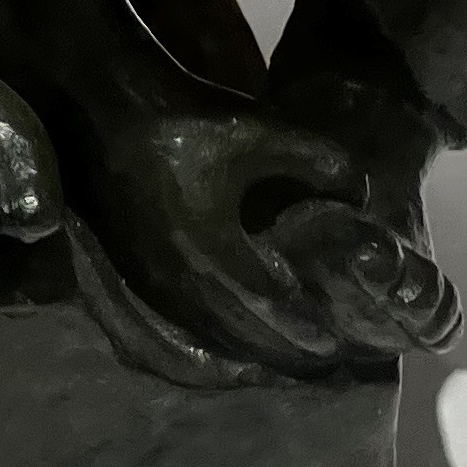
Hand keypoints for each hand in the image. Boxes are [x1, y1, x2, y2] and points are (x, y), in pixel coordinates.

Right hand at [66, 99, 456, 381]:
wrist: (104, 107)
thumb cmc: (185, 116)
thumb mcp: (260, 129)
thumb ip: (319, 162)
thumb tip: (361, 194)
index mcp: (215, 252)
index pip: (271, 308)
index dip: (305, 329)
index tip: (335, 346)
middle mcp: (179, 281)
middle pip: (238, 334)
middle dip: (280, 349)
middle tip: (317, 360)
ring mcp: (148, 282)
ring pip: (204, 334)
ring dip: (243, 349)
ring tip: (277, 355)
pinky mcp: (130, 273)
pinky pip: (174, 325)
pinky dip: (207, 339)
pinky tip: (224, 335)